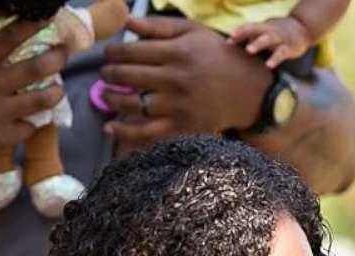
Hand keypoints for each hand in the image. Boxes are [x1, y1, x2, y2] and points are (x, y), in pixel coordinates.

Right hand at [0, 15, 67, 181]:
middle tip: (64, 53)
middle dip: (55, 58)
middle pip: (32, 69)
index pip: (5, 40)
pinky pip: (28, 128)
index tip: (45, 19)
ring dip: (54, 92)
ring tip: (57, 88)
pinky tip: (33, 117)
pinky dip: (33, 121)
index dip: (28, 26)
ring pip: (39, 101)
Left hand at [99, 16, 271, 147]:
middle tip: (105, 73)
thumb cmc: (218, 56)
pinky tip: (110, 127)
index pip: (132, 51)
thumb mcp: (193, 32)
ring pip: (133, 103)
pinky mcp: (182, 127)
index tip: (108, 54)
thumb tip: (127, 23)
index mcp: (177, 52)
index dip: (113, 52)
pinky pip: (146, 132)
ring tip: (106, 94)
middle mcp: (176, 79)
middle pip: (128, 76)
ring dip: (112, 99)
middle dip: (109, 73)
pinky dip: (125, 131)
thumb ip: (159, 26)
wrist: (249, 90)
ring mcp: (178, 106)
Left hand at [228, 17, 312, 69]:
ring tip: (248, 50)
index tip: (228, 41)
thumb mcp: (266, 32)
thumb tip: (238, 46)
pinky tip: (269, 65)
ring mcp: (280, 38)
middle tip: (232, 39)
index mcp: (263, 27)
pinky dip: (275, 59)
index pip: (248, 28)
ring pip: (268, 39)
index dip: (238, 33)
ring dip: (258, 43)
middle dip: (244, 33)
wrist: (303, 28)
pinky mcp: (289, 47)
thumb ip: (252, 38)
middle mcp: (270, 31)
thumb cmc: (279, 32)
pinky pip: (281, 53)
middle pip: (255, 29)